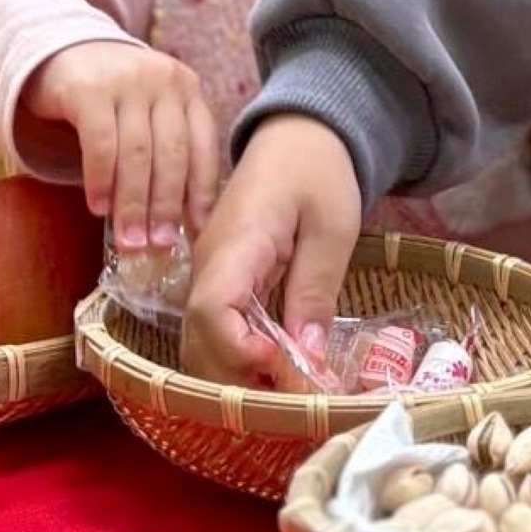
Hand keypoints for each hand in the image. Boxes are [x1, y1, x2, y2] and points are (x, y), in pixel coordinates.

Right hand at [21, 42, 217, 247]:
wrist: (60, 51)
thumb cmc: (111, 97)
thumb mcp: (148, 113)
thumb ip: (166, 150)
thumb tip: (182, 222)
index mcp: (187, 89)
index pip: (202, 146)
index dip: (202, 192)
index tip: (196, 231)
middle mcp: (163, 80)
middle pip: (171, 154)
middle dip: (165, 206)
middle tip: (157, 246)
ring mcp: (128, 80)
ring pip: (137, 153)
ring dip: (132, 203)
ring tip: (129, 240)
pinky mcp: (89, 88)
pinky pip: (100, 144)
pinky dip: (101, 180)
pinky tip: (98, 207)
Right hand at [181, 114, 363, 385]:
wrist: (298, 136)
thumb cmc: (319, 173)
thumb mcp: (333, 227)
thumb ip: (316, 288)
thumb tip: (307, 356)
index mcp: (235, 244)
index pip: (211, 309)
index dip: (237, 350)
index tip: (280, 363)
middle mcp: (208, 265)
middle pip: (197, 339)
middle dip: (237, 379)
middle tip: (293, 395)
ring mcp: (208, 274)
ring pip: (200, 343)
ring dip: (235, 376)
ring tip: (288, 389)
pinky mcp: (219, 282)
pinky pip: (214, 331)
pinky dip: (237, 359)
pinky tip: (276, 371)